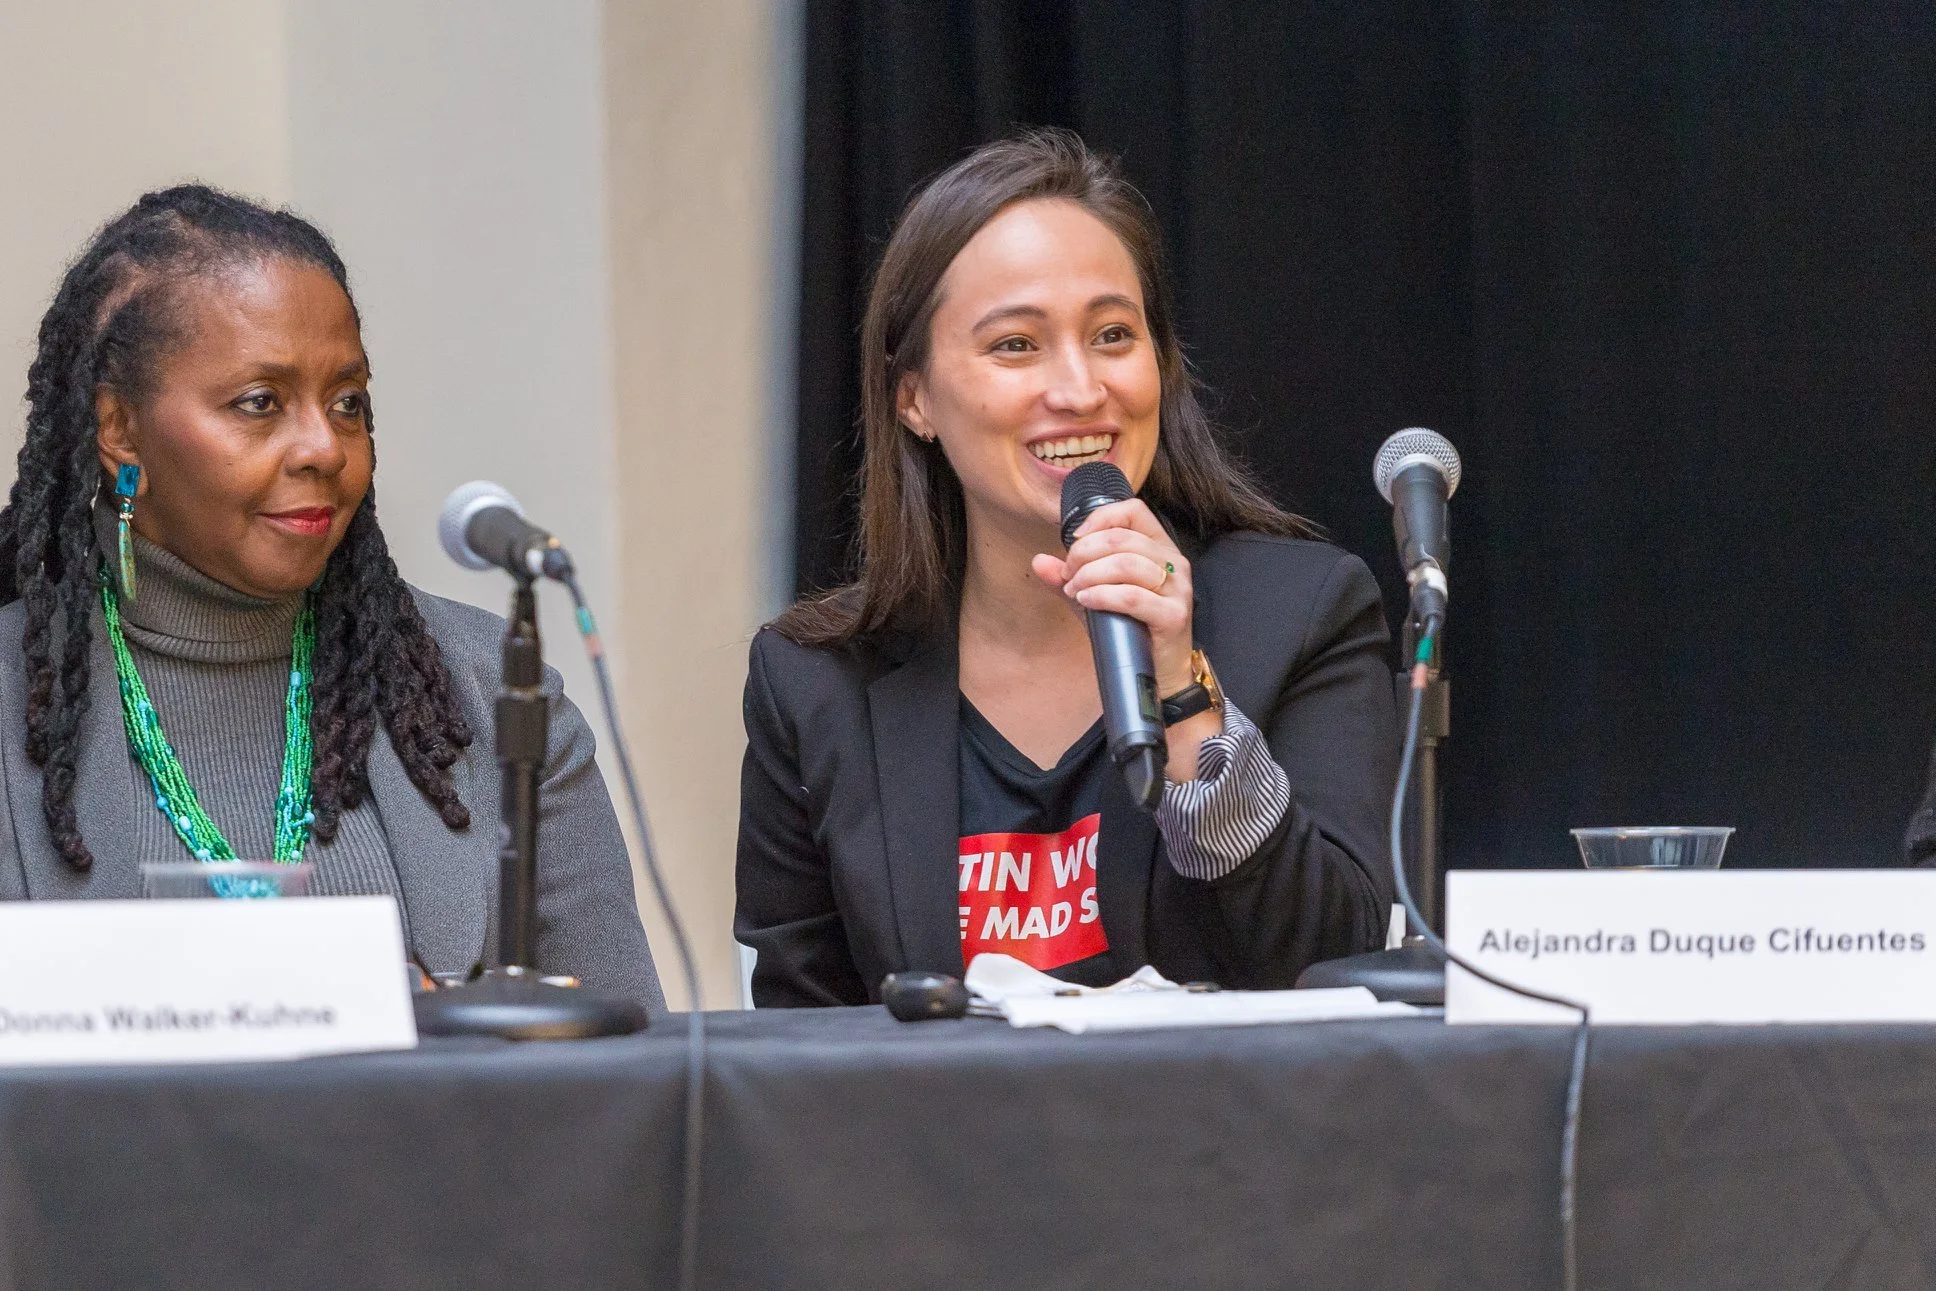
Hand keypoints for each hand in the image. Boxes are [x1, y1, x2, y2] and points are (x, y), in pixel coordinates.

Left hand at [1030, 498, 1193, 696]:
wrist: (1157, 673)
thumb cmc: (1129, 628)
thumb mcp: (1094, 596)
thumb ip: (1068, 578)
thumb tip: (1039, 561)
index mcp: (1159, 547)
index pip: (1133, 511)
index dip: (1099, 519)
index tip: (1074, 540)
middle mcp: (1173, 562)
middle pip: (1122, 538)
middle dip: (1084, 554)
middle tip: (1068, 576)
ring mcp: (1178, 589)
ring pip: (1127, 564)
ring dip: (1090, 575)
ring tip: (1075, 591)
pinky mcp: (1174, 615)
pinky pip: (1132, 596)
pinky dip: (1102, 595)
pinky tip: (1086, 601)